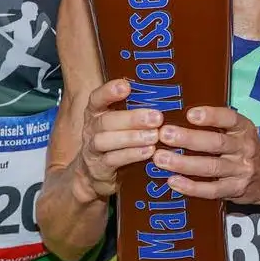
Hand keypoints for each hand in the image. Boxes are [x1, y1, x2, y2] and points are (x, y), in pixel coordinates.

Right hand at [70, 79, 162, 202]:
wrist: (95, 173)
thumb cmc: (115, 140)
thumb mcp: (119, 122)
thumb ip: (135, 109)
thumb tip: (168, 96)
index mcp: (96, 112)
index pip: (97, 98)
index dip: (109, 91)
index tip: (126, 86)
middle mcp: (91, 128)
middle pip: (106, 121)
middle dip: (132, 118)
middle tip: (157, 117)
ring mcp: (92, 149)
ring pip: (106, 141)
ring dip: (132, 138)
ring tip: (154, 136)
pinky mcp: (98, 168)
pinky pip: (112, 160)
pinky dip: (131, 155)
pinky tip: (148, 152)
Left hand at [150, 106, 259, 206]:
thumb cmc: (246, 149)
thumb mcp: (240, 132)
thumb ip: (217, 125)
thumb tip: (177, 115)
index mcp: (244, 129)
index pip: (229, 119)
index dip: (211, 116)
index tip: (190, 114)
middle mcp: (244, 149)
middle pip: (216, 143)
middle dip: (188, 139)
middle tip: (164, 134)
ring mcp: (240, 171)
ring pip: (211, 167)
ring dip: (183, 163)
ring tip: (160, 159)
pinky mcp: (235, 190)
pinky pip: (212, 190)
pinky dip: (191, 187)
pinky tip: (173, 181)